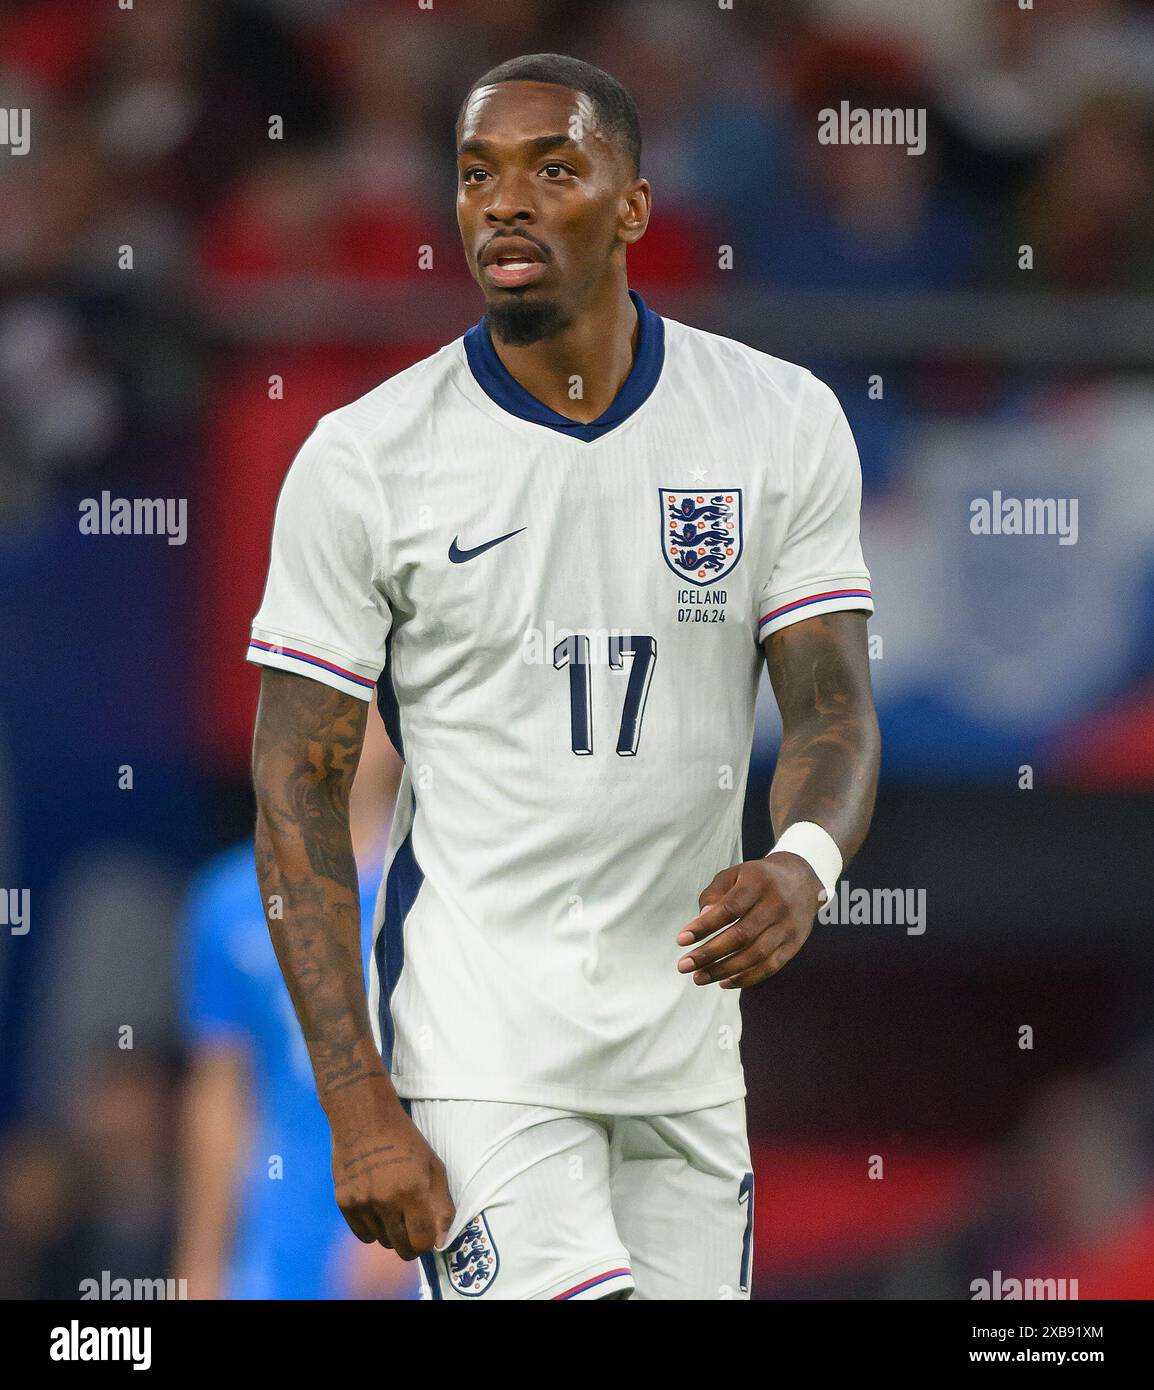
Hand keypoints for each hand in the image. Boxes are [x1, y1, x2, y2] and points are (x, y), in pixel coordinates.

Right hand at [329, 1086, 453, 1260]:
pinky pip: (362, 1234)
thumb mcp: (432, 1165)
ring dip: (391, 1232)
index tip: (428, 1234)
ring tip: (393, 1207)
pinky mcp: (343, 1202)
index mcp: (412, 1189)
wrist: (363, 1117)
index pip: (422, 1240)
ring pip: (382, 1241)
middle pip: (401, 1247)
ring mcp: (362, 1202)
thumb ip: (441, 1204)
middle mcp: (386, 1199)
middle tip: (412, 1227)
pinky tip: (377, 1208)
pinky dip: (373, 1228)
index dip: (428, 1242)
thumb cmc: (404, 1140)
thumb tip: (440, 1241)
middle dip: (411, 1243)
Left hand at [677, 854, 823, 988]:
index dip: (705, 926)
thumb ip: (714, 894)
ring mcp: (787, 927)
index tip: (681, 940)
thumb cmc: (757, 879)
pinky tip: (724, 982)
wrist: (801, 881)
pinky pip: (770, 967)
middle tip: (684, 965)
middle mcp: (776, 905)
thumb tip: (702, 919)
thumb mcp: (734, 875)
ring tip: (699, 977)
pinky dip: (746, 978)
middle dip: (709, 953)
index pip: (729, 908)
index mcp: (758, 882)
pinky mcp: (794, 945)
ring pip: (755, 955)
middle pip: (741, 935)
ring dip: (724, 970)